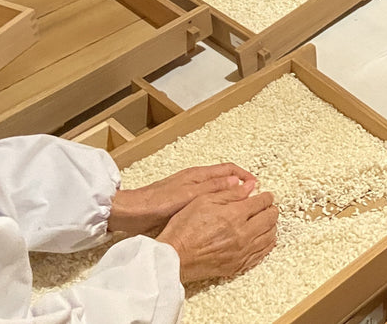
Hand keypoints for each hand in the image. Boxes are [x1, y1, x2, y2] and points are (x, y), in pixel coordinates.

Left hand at [109, 164, 256, 236]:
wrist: (130, 212)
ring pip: (216, 188)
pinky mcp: (181, 202)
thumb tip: (240, 183)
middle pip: (224, 177)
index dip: (244, 176)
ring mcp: (187, 190)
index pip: (229, 170)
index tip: (256, 186)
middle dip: (240, 184)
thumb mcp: (189, 196)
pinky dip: (218, 204)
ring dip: (230, 195)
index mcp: (198, 174)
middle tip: (253, 197)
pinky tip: (219, 216)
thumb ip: (214, 188)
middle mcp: (195, 179)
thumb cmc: (158, 203)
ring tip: (241, 207)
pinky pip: (207, 199)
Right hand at [157, 187, 277, 283]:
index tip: (267, 195)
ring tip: (267, 221)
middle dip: (272, 210)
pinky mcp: (237, 266)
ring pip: (269, 238)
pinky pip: (261, 255)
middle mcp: (242, 234)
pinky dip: (266, 245)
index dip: (267, 196)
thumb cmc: (184, 228)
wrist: (174, 258)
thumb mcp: (204, 200)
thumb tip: (250, 185)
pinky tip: (264, 240)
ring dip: (271, 227)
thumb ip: (229, 192)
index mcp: (235, 215)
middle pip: (270, 219)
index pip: (262, 202)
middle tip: (269, 206)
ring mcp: (241, 252)